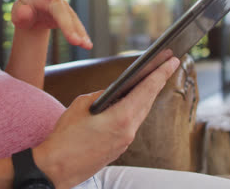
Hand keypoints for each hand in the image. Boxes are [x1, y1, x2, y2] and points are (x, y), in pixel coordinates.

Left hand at [11, 0, 91, 48]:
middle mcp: (57, 1)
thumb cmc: (23, 11)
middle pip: (63, 13)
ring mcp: (65, 10)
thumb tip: (26, 14)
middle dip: (68, 27)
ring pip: (73, 22)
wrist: (31, 17)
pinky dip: (82, 37)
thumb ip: (19, 13)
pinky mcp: (70, 20)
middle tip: (75, 41)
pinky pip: (77, 28)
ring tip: (86, 46)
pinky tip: (87, 45)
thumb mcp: (16, 12)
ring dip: (80, 34)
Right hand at [33, 57, 180, 188]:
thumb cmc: (65, 137)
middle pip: (147, 101)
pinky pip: (132, 124)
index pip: (146, 90)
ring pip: (141, 114)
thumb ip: (100, 96)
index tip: (172, 61)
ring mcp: (125, 142)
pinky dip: (135, 110)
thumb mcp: (80, 105)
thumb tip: (111, 94)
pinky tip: (133, 103)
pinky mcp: (118, 149)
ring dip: (147, 96)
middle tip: (167, 65)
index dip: (161, 73)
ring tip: (152, 81)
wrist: (56, 168)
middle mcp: (128, 131)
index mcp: (121, 118)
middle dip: (158, 82)